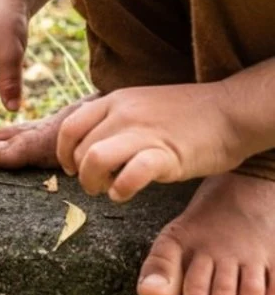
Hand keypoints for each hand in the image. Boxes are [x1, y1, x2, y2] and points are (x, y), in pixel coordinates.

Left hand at [56, 83, 241, 201]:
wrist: (230, 111)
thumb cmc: (184, 115)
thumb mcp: (139, 104)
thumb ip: (112, 119)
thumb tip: (85, 144)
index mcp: (115, 100)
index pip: (69, 128)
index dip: (64, 153)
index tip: (72, 168)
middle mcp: (124, 114)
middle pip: (79, 150)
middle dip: (81, 175)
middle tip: (97, 185)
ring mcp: (144, 133)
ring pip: (94, 159)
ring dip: (93, 183)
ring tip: (106, 190)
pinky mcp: (167, 154)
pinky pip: (130, 175)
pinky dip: (120, 189)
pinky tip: (124, 194)